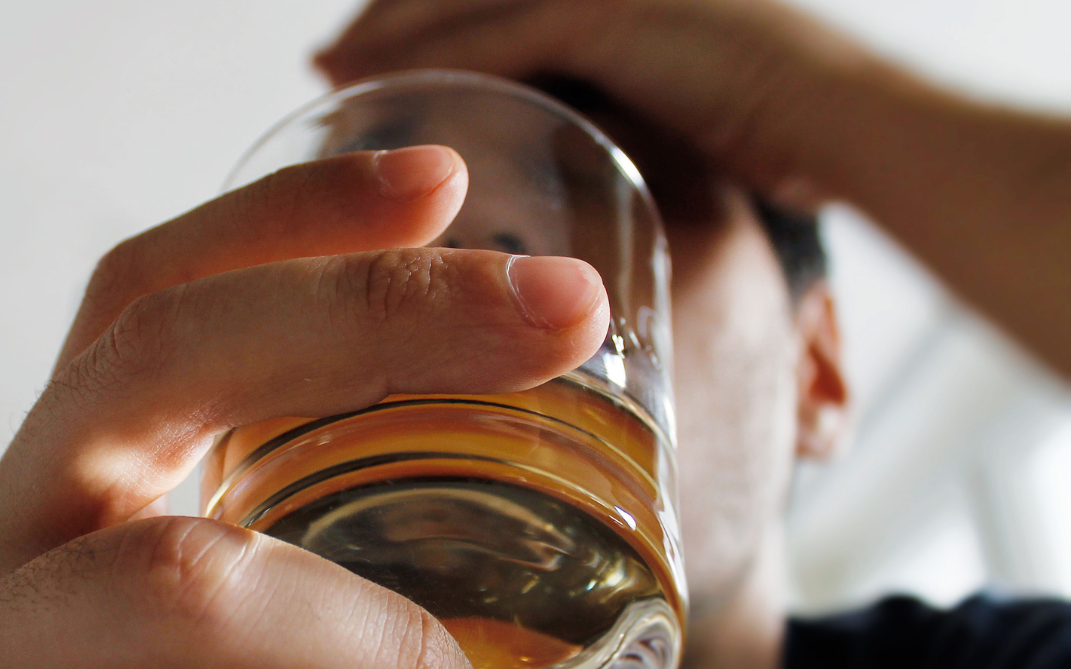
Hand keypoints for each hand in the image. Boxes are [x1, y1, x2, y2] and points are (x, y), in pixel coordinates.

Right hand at [0, 145, 610, 668]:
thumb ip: (295, 585)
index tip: (444, 179)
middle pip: (160, 356)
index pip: (149, 300)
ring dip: (383, 661)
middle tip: (563, 317)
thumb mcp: (203, 657)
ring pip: (188, 583)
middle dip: (377, 312)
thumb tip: (541, 516)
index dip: (287, 217)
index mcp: (64, 491)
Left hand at [317, 0, 871, 204]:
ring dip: (389, 35)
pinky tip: (373, 90)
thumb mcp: (694, 94)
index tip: (377, 43)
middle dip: (391, 13)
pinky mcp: (611, 14)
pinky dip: (430, 65)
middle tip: (330, 58)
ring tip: (329, 71)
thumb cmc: (790, 127)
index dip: (429, 8)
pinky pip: (495, 40)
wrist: (858, 124)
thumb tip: (582, 136)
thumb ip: (625, 97)